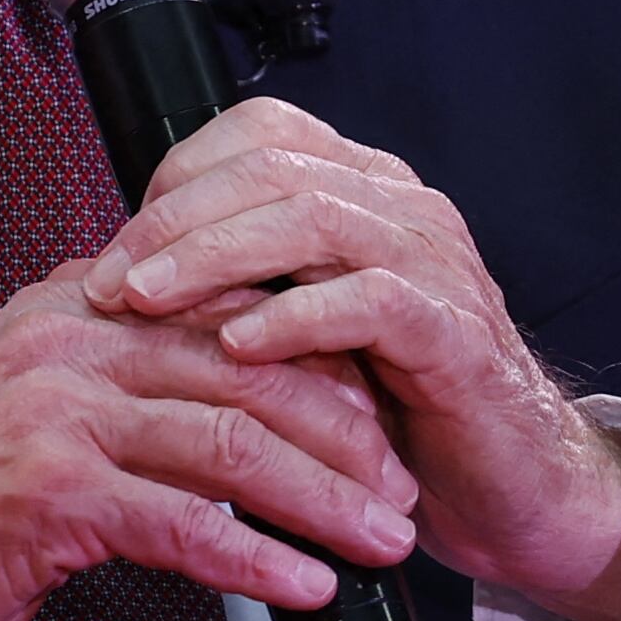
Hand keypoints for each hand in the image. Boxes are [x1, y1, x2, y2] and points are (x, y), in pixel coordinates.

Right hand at [0, 267, 419, 620]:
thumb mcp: (35, 413)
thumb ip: (122, 388)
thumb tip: (234, 403)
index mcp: (74, 309)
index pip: (226, 310)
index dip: (318, 361)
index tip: (385, 411)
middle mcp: (71, 341)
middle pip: (246, 369)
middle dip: (345, 429)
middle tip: (406, 484)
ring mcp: (57, 413)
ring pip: (229, 442)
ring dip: (322, 498)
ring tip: (385, 541)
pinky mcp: (49, 493)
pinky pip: (182, 522)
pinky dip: (257, 558)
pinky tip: (307, 586)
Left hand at [80, 100, 620, 620]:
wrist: (512, 487)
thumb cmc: (399, 411)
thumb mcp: (307, 334)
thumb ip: (246, 287)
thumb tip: (128, 275)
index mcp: (366, 190)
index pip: (260, 133)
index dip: (179, 179)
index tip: (118, 249)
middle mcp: (403, 207)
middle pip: (272, 166)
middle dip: (174, 220)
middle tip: (109, 282)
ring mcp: (436, 262)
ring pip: (312, 217)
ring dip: (213, 256)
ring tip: (146, 302)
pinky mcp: (455, 332)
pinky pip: (370, 300)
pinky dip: (293, 318)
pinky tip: (237, 344)